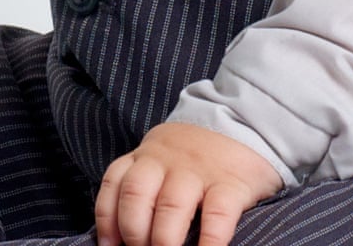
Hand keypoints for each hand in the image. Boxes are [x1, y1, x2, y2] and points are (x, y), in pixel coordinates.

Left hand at [95, 121, 281, 245]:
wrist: (244, 118)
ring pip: (171, 206)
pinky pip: (217, 215)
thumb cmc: (196, 155)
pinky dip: (209, 242)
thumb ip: (144, 186)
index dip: (108, 220)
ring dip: (164, 241)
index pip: (115, 182)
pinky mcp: (232, 183)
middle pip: (137, 195)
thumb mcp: (163, 157)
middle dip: (133, 233)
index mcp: (147, 155)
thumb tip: (119, 239)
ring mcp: (200, 170)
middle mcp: (168, 160)